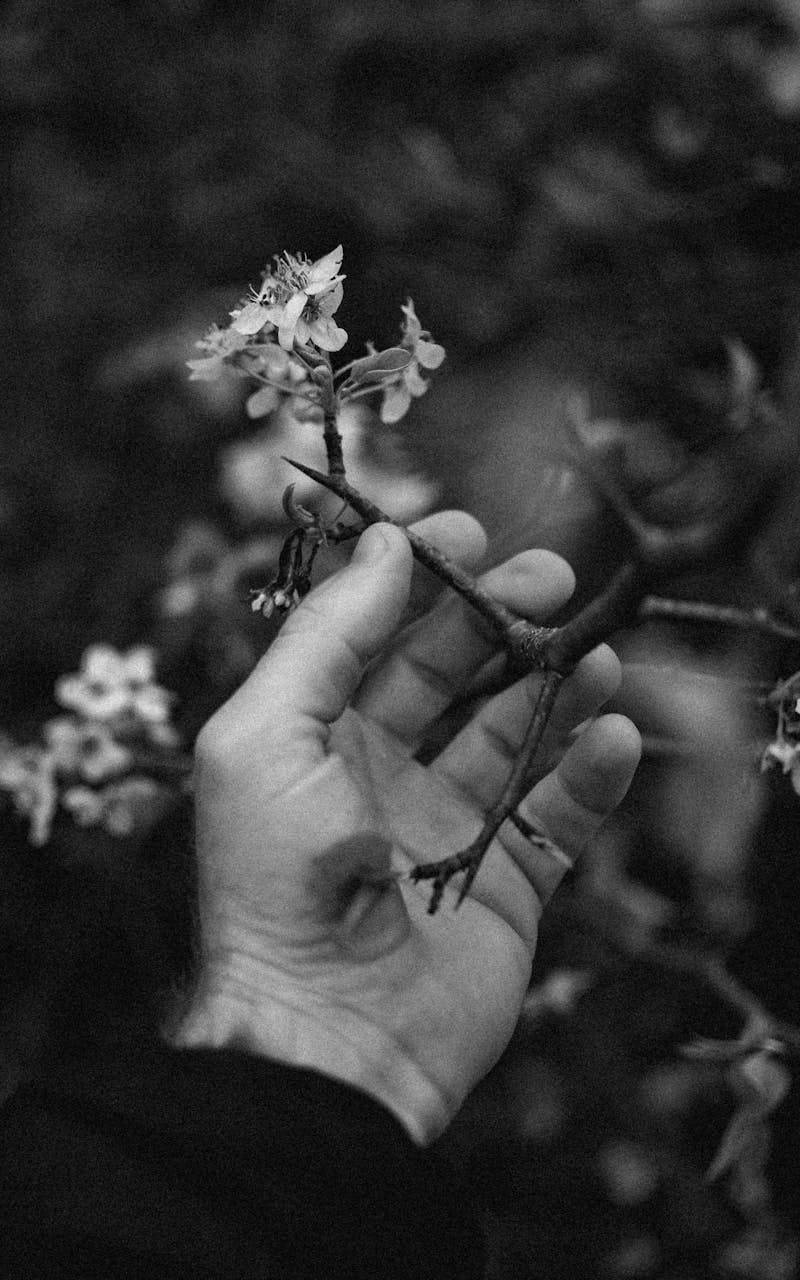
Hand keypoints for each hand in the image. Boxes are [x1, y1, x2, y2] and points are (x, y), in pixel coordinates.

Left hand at [174, 513, 640, 1142]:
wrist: (330, 1036)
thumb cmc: (280, 881)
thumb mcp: (268, 736)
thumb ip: (326, 636)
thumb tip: (384, 546)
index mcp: (317, 735)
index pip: (375, 634)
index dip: (420, 579)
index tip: (467, 533)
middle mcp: (383, 771)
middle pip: (454, 671)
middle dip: (500, 616)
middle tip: (549, 577)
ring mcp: (449, 825)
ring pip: (517, 732)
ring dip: (556, 682)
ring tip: (594, 647)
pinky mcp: (509, 881)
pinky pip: (561, 811)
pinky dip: (593, 769)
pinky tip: (611, 729)